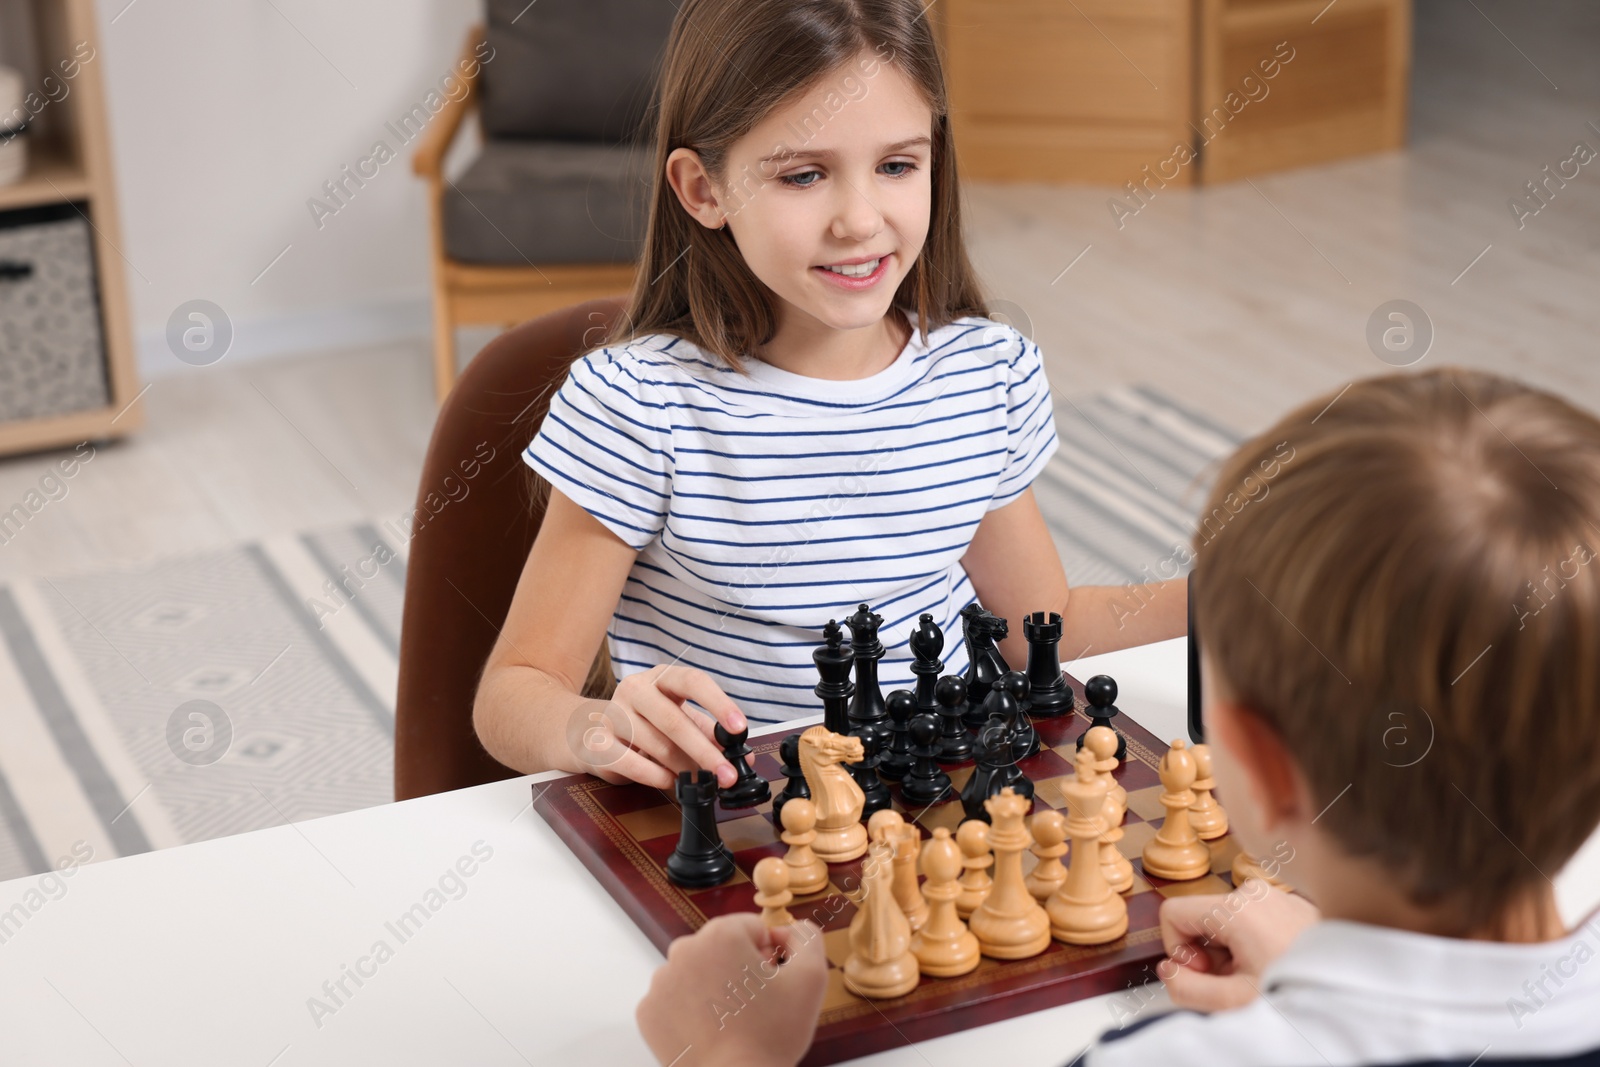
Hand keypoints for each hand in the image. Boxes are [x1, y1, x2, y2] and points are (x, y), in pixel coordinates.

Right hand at [578, 664, 751, 789]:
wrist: (588, 729)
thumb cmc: (643, 723)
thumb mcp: (678, 719)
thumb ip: (710, 734)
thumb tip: (746, 758)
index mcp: (662, 677)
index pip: (693, 681)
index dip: (719, 703)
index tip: (739, 727)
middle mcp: (636, 689)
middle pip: (674, 720)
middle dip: (705, 751)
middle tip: (727, 775)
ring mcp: (614, 713)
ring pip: (656, 745)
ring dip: (683, 768)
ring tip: (699, 781)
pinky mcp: (597, 741)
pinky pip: (632, 763)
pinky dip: (656, 776)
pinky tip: (670, 782)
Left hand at [637, 914, 827, 1066]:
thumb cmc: (772, 1035)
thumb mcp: (811, 978)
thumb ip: (806, 937)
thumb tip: (785, 931)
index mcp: (721, 934)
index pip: (751, 929)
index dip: (767, 954)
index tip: (770, 982)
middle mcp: (684, 950)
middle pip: (721, 948)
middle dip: (738, 969)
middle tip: (753, 1004)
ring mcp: (661, 982)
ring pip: (696, 972)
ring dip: (713, 987)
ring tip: (730, 1020)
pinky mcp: (648, 1011)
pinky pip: (675, 999)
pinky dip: (690, 1010)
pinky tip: (708, 1030)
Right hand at [1156, 879, 1320, 1010]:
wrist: (1357, 995)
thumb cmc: (1300, 994)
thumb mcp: (1233, 1002)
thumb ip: (1185, 988)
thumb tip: (1169, 970)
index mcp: (1237, 908)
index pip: (1173, 913)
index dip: (1177, 949)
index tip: (1203, 975)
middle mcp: (1255, 892)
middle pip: (1200, 918)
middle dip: (1207, 954)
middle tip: (1234, 984)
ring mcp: (1276, 896)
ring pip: (1225, 921)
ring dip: (1230, 953)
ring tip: (1257, 977)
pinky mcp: (1290, 906)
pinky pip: (1251, 920)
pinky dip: (1252, 946)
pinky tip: (1273, 968)